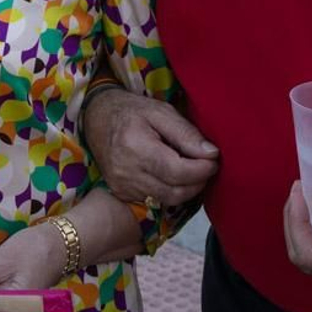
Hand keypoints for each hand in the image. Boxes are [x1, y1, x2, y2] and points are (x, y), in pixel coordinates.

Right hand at [84, 89, 218, 206]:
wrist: (97, 119)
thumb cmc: (132, 111)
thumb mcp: (160, 112)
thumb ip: (186, 133)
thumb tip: (211, 154)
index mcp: (136, 147)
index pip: (177, 171)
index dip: (202, 170)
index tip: (214, 159)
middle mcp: (126, 172)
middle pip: (175, 191)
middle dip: (198, 181)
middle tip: (208, 165)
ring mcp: (123, 187)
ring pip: (168, 200)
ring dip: (187, 188)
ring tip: (193, 169)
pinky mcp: (123, 194)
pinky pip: (156, 200)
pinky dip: (172, 191)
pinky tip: (175, 175)